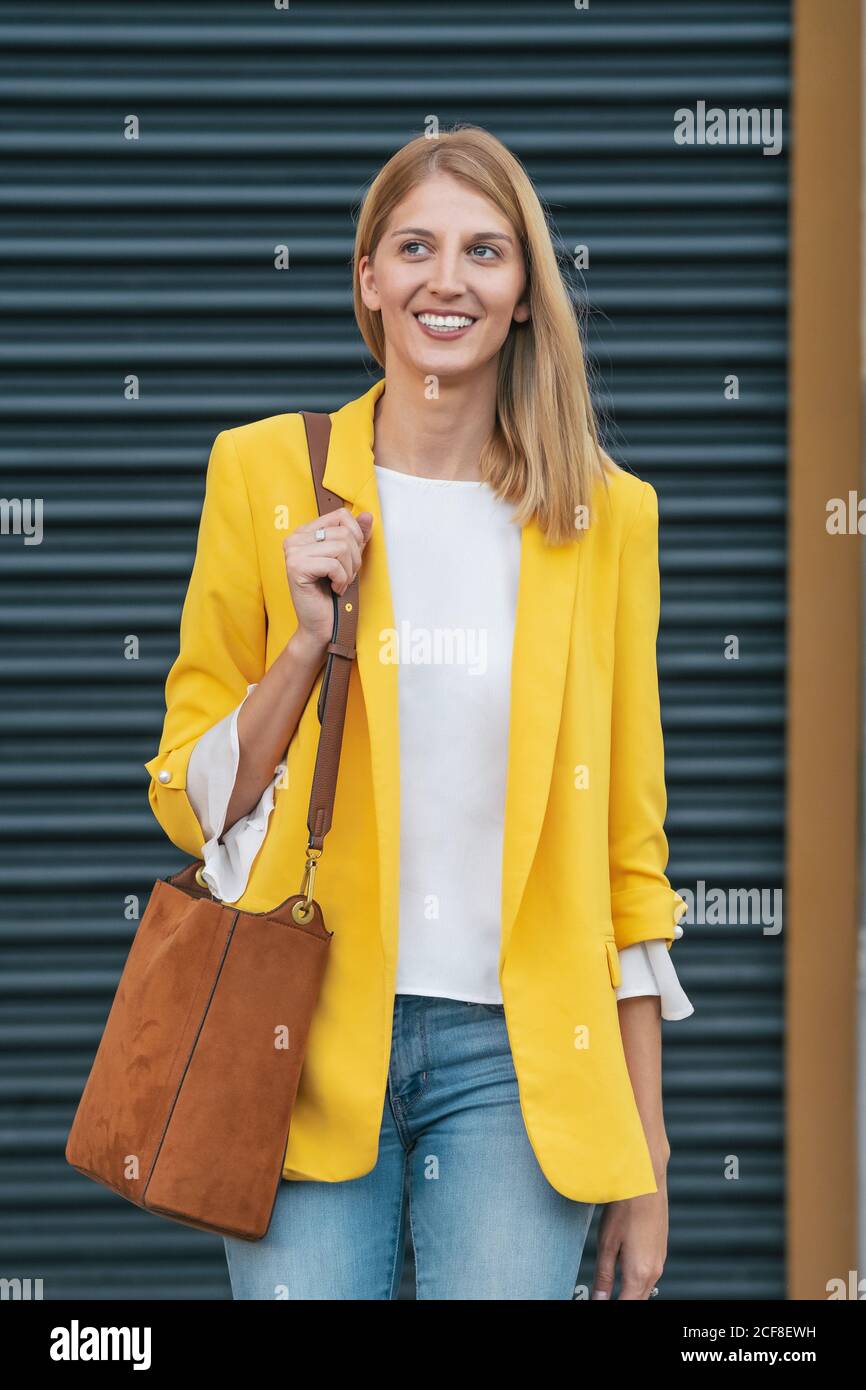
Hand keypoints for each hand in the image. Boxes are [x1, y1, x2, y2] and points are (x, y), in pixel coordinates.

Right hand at [283, 506, 373, 652]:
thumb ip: (357, 536)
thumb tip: (367, 515)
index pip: (341, 515)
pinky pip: (334, 564)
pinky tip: (334, 589)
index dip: (356, 537)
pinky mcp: (296, 567)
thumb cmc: (333, 593)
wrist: (321, 624)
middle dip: (354, 558)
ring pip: (341, 547)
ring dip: (349, 571)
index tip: (350, 559)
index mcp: (305, 532)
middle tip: (346, 576)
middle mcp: (295, 538)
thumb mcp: (349, 559)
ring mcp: (293, 552)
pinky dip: (342, 580)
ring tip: (340, 583)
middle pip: (344, 533)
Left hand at [591, 1158, 668, 1299]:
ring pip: (646, 1290)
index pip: (626, 1306)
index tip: (597, 1302)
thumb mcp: (607, 1244)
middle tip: (602, 1298)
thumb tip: (599, 1299)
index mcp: (639, 1273)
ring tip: (611, 1291)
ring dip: (630, 1294)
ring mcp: (660, 1260)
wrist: (645, 1179)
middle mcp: (655, 1271)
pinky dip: (637, 1282)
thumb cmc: (625, 1207)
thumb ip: (604, 1276)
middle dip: (621, 1302)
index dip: (609, 1307)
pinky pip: (651, 1276)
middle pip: (638, 1300)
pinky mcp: (661, 1249)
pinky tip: (625, 1274)